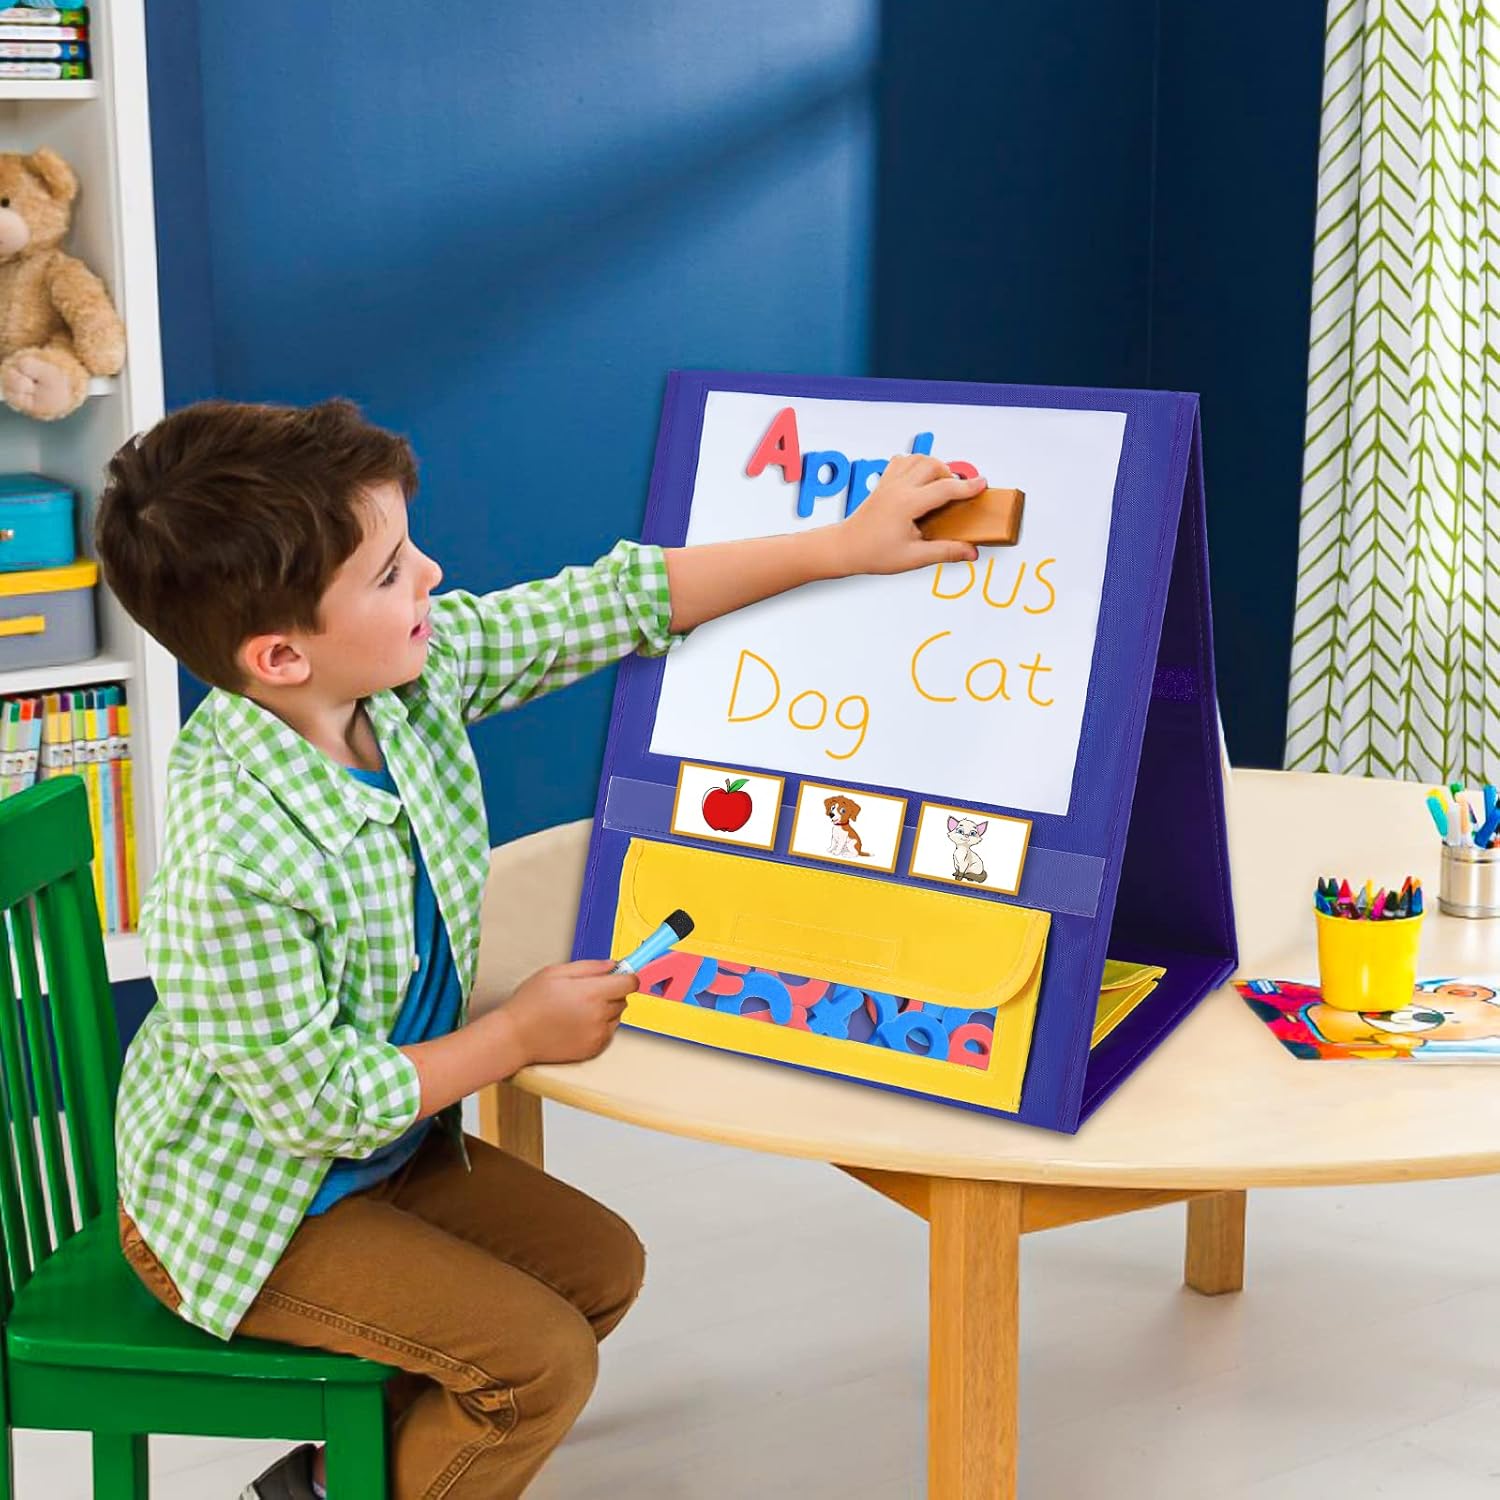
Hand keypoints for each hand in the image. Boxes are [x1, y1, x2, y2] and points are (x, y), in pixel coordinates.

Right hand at [494, 959, 638, 1066]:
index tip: (620, 975)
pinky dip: (599, 1027)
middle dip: (611, 993)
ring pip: (616, 1017)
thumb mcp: (555, 972)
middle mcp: (599, 1015)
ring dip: (605, 1011)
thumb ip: (589, 967)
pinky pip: (607, 1033)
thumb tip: (612, 965)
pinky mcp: (593, 1050)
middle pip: (623, 999)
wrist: (515, 1037)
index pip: (630, 983)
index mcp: (591, 993)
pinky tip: (577, 1024)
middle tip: (586, 992)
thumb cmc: (530, 1004)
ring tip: (578, 1009)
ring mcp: (597, 1035)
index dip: (625, 976)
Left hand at [835, 454, 984, 576]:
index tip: (983, 484)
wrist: (845, 548)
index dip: (968, 486)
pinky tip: (921, 482)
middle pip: (933, 465)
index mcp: (906, 504)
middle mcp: (897, 488)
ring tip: (940, 486)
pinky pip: (903, 461)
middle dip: (951, 475)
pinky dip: (917, 464)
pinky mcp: (883, 482)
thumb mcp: (913, 558)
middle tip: (958, 493)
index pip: (945, 488)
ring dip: (934, 466)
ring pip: (918, 458)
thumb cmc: (873, 553)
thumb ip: (945, 552)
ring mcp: (888, 482)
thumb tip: (971, 551)